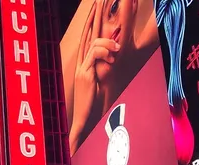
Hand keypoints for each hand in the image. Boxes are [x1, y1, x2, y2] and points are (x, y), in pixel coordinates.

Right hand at [70, 0, 119, 153]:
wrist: (84, 120)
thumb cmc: (95, 105)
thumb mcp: (103, 83)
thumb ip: (106, 68)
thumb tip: (116, 56)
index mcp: (84, 65)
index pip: (87, 37)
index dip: (91, 21)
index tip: (96, 7)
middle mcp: (81, 64)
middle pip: (87, 33)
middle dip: (95, 16)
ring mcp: (82, 68)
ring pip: (94, 42)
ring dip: (108, 43)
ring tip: (117, 50)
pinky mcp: (85, 74)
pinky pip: (95, 54)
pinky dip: (105, 53)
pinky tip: (112, 59)